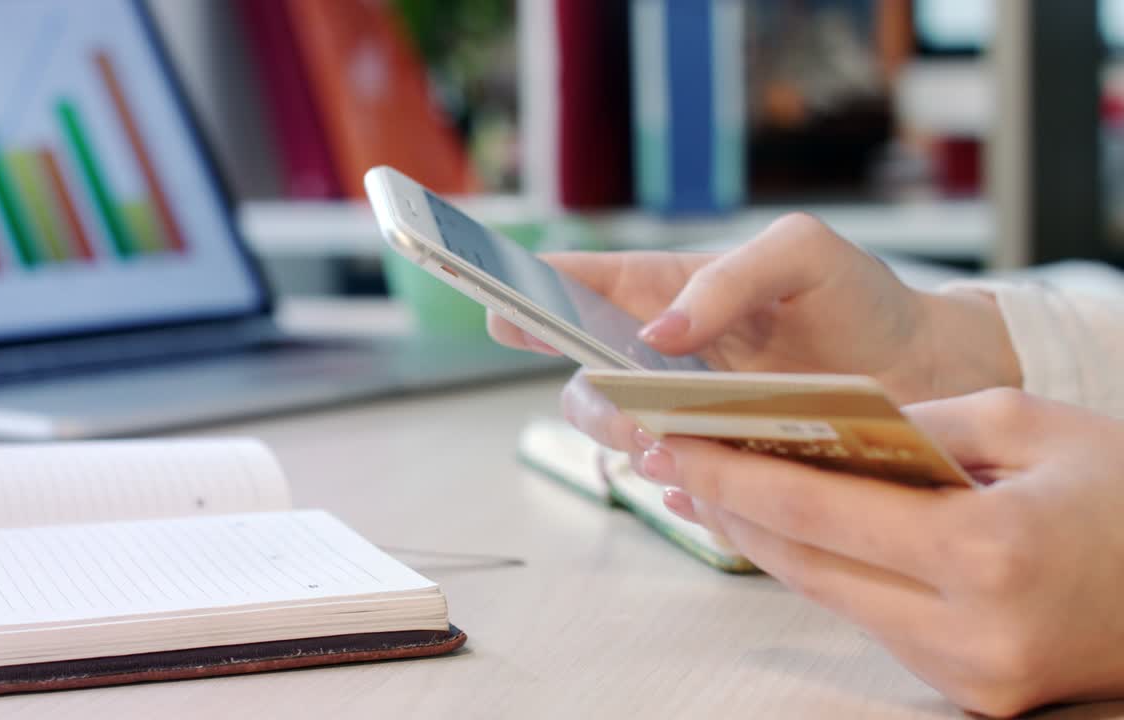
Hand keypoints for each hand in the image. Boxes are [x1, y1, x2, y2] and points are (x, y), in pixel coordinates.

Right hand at [488, 215, 1021, 452]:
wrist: (927, 371)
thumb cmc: (857, 298)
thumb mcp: (801, 253)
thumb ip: (727, 277)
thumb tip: (656, 330)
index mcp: (669, 290)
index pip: (580, 286)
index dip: (529, 294)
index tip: (499, 306)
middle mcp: (665, 356)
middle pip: (584, 379)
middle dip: (587, 395)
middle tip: (624, 404)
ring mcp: (689, 413)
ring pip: (622, 438)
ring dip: (629, 444)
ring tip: (665, 442)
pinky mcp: (722, 462)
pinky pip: (677, 486)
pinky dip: (678, 491)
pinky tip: (697, 488)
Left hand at [634, 389, 1123, 716]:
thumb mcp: (1034, 424)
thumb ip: (923, 421)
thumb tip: (826, 422)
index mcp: (988, 550)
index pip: (820, 510)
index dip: (736, 474)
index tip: (677, 441)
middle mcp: (969, 629)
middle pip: (806, 563)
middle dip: (729, 507)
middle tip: (672, 460)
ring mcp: (966, 673)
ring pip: (829, 597)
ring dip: (766, 541)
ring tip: (713, 489)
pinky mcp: (967, 693)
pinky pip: (870, 620)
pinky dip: (825, 571)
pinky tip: (791, 531)